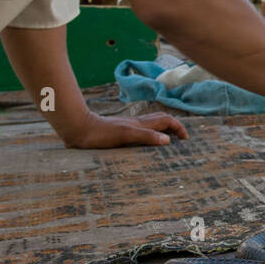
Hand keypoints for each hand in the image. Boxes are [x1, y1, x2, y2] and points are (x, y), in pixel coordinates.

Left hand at [59, 111, 187, 148]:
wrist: (79, 129)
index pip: (167, 120)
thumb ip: (146, 136)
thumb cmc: (101, 133)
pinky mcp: (119, 132)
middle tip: (180, 140)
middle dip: (174, 127)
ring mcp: (128, 127)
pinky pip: (140, 131)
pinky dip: (149, 135)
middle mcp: (136, 123)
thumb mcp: (125, 136)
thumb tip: (167, 140)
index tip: (185, 139)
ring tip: (167, 141)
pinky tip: (144, 144)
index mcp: (140, 124)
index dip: (179, 127)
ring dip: (163, 130)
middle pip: (161, 119)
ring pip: (151, 124)